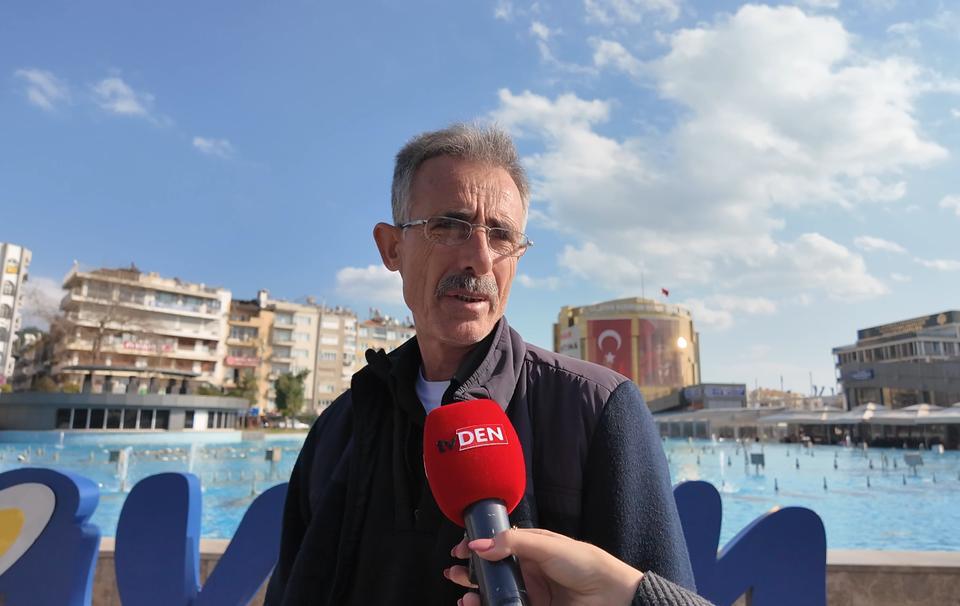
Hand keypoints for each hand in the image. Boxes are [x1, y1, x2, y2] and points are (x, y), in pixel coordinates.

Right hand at [445, 528, 643, 605]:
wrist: (612, 596)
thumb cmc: (585, 564)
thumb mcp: (547, 545)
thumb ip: (513, 543)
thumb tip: (480, 544)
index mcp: (533, 548)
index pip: (499, 544)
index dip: (480, 545)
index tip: (461, 549)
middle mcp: (530, 570)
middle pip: (493, 570)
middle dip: (470, 571)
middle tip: (452, 571)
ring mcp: (531, 593)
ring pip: (496, 592)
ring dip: (476, 592)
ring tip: (462, 594)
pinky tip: (476, 605)